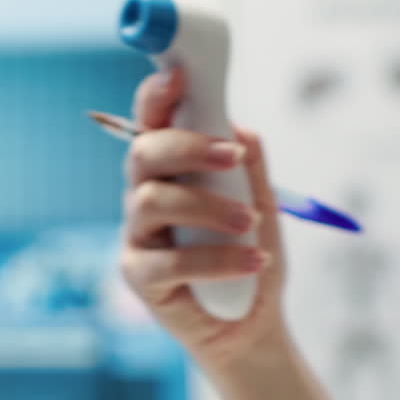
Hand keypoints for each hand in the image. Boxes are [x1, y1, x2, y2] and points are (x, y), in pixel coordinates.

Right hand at [120, 67, 291, 378]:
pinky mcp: (139, 276)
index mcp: (170, 168)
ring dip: (205, 207)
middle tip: (230, 156)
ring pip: (150, 202)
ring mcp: (138, 235)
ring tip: (249, 222)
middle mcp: (145, 193)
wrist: (250, 323)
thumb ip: (248, 164)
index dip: (156, 95)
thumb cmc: (247, 253)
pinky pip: (166, 262)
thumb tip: (237, 130)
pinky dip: (215, 260)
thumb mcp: (261, 201)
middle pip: (142, 152)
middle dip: (185, 145)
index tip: (178, 76)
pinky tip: (251, 262)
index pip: (152, 121)